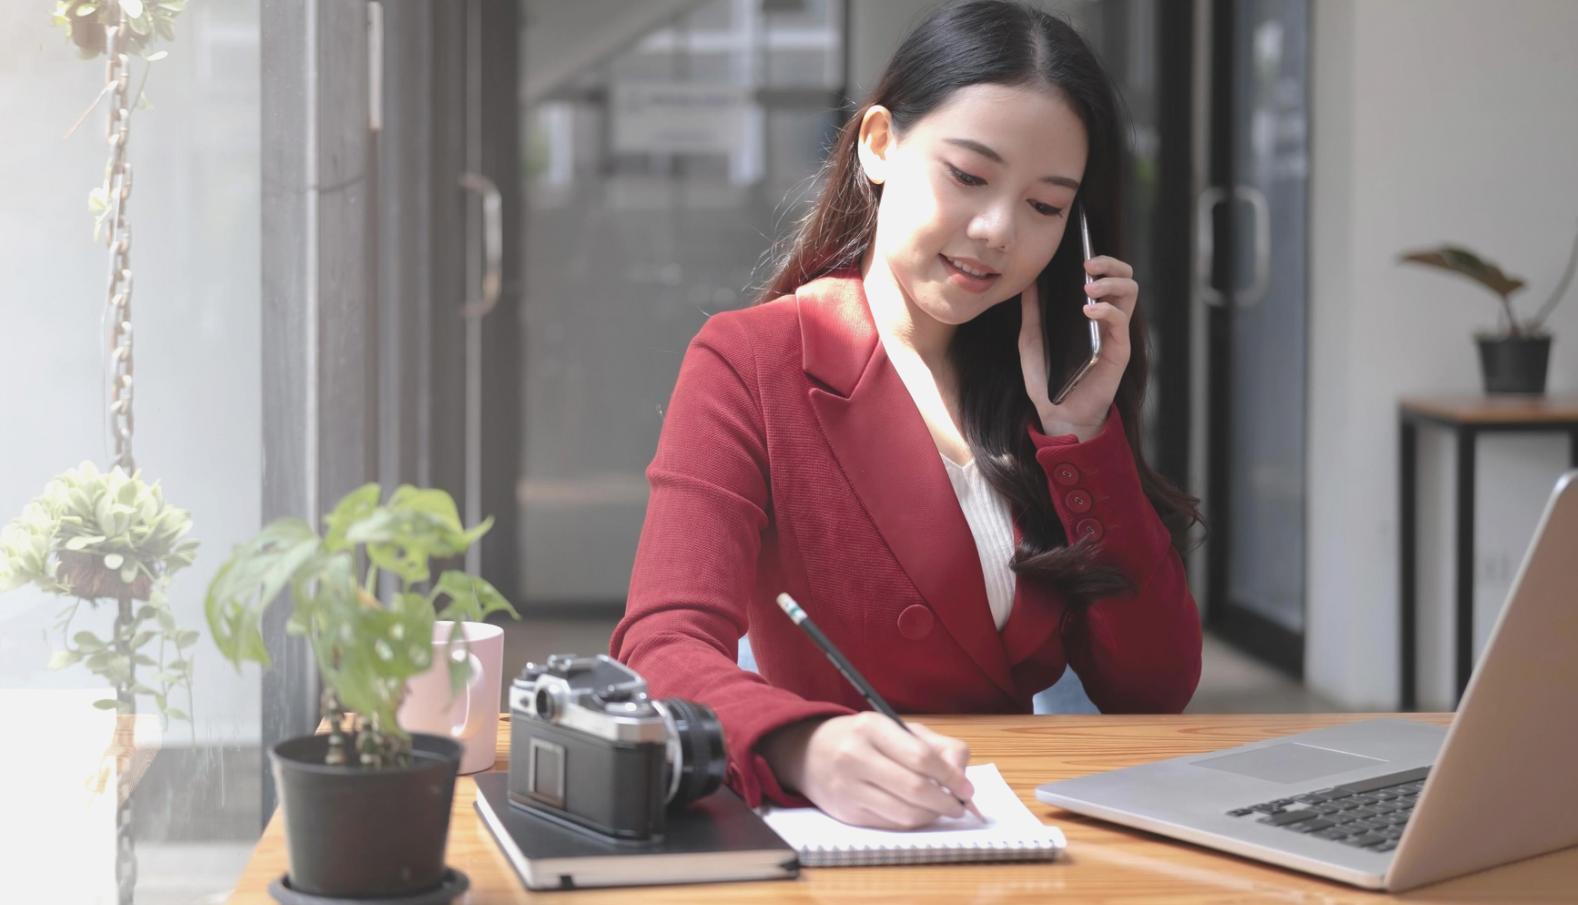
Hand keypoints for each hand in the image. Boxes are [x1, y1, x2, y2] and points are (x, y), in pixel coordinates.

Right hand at [760, 712, 974, 829]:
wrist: (807, 753)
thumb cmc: (861, 739)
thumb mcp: (896, 729)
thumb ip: (936, 746)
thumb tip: (962, 775)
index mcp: (871, 728)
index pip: (920, 757)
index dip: (950, 776)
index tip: (966, 787)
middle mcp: (855, 757)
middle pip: (914, 788)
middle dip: (946, 801)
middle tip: (960, 805)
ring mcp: (848, 788)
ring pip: (905, 813)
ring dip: (932, 815)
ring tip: (942, 809)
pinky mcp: (846, 813)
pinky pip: (891, 824)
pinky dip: (912, 822)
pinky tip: (919, 813)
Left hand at [1018, 256, 1138, 440]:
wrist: (1057, 415)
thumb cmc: (1047, 380)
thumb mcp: (1031, 340)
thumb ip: (1031, 312)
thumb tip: (1029, 280)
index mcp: (1088, 312)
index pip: (1103, 274)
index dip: (1098, 257)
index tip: (1078, 252)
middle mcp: (1106, 318)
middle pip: (1124, 276)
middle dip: (1110, 262)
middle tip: (1088, 263)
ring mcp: (1115, 332)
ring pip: (1131, 291)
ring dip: (1112, 282)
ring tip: (1089, 286)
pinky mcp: (1119, 349)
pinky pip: (1122, 320)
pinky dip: (1107, 309)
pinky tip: (1088, 311)